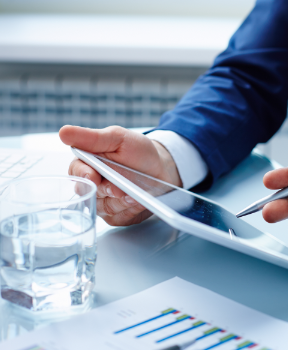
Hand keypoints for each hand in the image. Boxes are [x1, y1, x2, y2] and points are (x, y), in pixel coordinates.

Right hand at [59, 125, 181, 225]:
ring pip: (104, 207)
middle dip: (107, 190)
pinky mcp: (116, 215)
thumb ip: (91, 138)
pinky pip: (117, 217)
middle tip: (120, 189)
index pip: (76, 172)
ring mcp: (103, 202)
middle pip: (88, 193)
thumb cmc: (139, 152)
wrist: (163, 168)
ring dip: (121, 201)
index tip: (93, 177)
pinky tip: (138, 202)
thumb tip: (63, 132)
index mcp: (88, 164)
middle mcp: (92, 185)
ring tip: (135, 194)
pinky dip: (130, 210)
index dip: (84, 175)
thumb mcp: (117, 138)